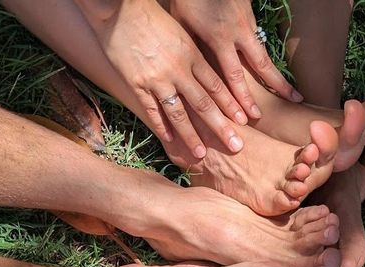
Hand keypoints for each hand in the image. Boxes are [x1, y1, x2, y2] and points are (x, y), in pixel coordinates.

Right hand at [88, 0, 245, 157]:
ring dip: (191, 135)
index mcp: (191, 55)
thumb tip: (206, 73)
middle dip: (221, 127)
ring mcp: (157, 79)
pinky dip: (161, 127)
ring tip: (201, 154)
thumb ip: (192, 55)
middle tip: (236, 146)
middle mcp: (178, 69)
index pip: (216, 85)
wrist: (119, 9)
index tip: (244, 120)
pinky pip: (151, 110)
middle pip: (204, 103)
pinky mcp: (137, 84)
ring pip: (178, 112)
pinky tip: (170, 141)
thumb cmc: (151, 17)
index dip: (231, 104)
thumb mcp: (180, 33)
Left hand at [168, 0, 302, 118]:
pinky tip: (270, 72)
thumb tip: (188, 72)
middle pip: (260, 66)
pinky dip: (265, 60)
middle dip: (275, 88)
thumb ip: (189, 47)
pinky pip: (258, 43)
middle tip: (289, 105)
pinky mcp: (249, 16)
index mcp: (219, 38)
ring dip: (277, 77)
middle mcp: (238, 33)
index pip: (233, 75)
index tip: (250, 117)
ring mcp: (247, 24)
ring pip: (264, 55)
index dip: (241, 98)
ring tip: (293, 94)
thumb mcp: (182, 22)